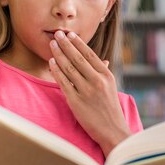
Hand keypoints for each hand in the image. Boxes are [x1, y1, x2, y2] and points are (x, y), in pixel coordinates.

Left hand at [48, 30, 130, 154]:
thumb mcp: (111, 88)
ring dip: (59, 54)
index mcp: (107, 76)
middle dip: (66, 44)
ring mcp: (86, 91)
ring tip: (52, 45)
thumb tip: (103, 60)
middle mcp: (97, 81)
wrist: (113, 131)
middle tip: (57, 33)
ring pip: (69, 68)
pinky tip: (51, 62)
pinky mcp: (76, 102)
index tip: (69, 34)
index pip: (89, 55)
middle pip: (77, 58)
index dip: (78, 43)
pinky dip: (56, 71)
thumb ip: (104, 72)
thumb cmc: (110, 109)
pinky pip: (64, 82)